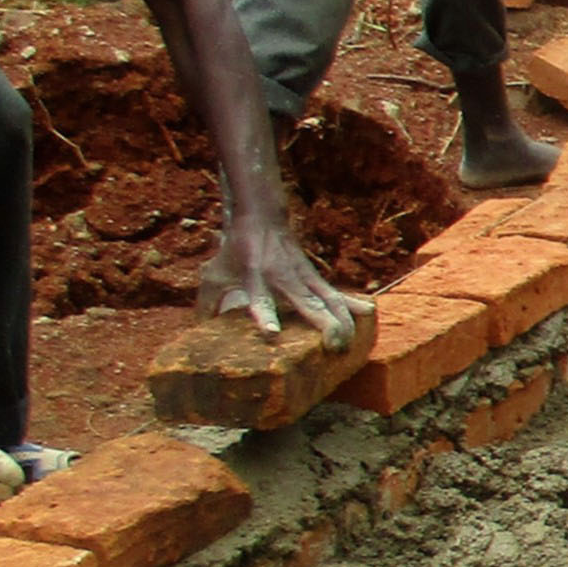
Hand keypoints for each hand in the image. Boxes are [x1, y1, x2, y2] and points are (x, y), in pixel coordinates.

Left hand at [198, 216, 366, 348]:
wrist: (262, 218)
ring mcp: (304, 277)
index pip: (260, 300)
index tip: (273, 334)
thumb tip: (197, 330)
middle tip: (334, 347)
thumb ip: (207, 302)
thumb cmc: (236, 250)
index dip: (266, 316)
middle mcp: (284, 278)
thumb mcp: (214, 273)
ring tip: (350, 344)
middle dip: (325, 325)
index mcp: (256, 277)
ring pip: (330, 300)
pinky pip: (336, 293)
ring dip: (342, 321)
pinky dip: (352, 303)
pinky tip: (370, 312)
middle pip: (309, 304)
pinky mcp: (315, 277)